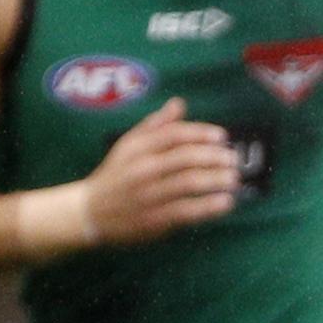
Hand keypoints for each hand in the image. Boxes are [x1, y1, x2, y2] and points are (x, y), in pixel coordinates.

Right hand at [84, 97, 238, 243]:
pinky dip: (209, 206)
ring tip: (234, 179)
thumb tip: (179, 103)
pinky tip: (225, 202)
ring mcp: (148, 195)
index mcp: (138, 148)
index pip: (174, 135)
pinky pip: (186, 211)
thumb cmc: (115, 174)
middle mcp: (143, 169)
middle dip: (214, 157)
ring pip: (188, 183)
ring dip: (216, 180)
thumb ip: (156, 124)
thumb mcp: (129, 145)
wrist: (88, 213)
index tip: (222, 136)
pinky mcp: (153, 219)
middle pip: (185, 158)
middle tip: (234, 159)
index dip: (201, 133)